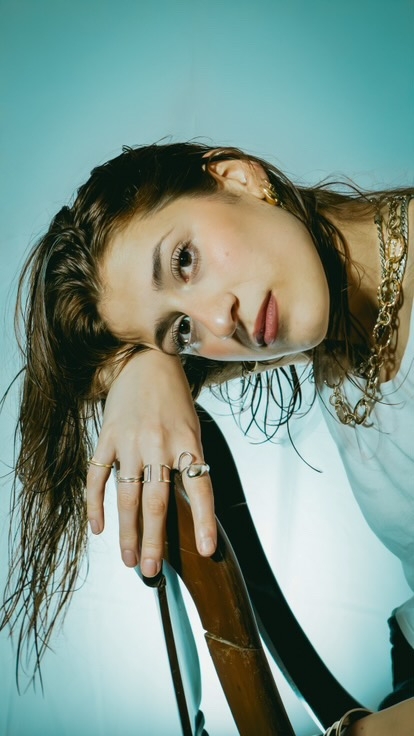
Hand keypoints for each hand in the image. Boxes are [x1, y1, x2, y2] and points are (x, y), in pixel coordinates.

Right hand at [86, 350, 216, 575]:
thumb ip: (188, 462)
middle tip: (153, 572)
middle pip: (157, 501)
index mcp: (187, 442)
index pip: (200, 489)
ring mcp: (130, 441)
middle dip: (156, 540)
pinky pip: (98, 475)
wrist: (146, 359)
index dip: (203, 521)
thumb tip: (187, 506)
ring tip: (129, 561)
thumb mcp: (192, 427)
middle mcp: (159, 444)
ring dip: (127, 531)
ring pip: (127, 495)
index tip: (206, 551)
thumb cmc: (175, 398)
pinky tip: (97, 527)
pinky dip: (95, 502)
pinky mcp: (107, 436)